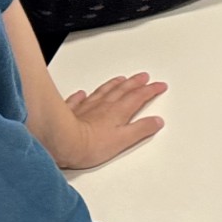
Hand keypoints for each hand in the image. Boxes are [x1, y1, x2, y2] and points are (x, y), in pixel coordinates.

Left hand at [52, 71, 166, 168]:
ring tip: (121, 79)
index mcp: (118, 112)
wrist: (61, 142)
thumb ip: (141, 130)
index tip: (159, 85)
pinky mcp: (71, 113)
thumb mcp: (123, 140)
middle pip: (122, 90)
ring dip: (114, 84)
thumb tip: (156, 122)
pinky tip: (83, 93)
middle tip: (143, 76)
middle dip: (135, 83)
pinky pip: (78, 100)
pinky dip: (82, 96)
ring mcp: (87, 108)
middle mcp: (103, 106)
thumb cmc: (89, 145)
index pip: (138, 98)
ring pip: (103, 91)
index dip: (151, 90)